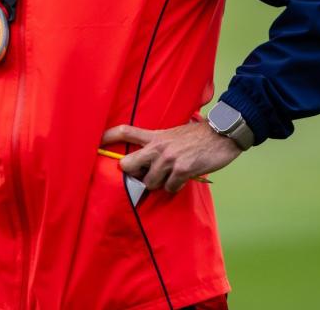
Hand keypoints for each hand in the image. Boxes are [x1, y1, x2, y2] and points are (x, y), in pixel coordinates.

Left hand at [101, 121, 242, 192]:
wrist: (223, 134)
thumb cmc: (199, 135)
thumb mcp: (173, 133)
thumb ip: (159, 142)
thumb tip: (147, 158)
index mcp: (154, 135)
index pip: (124, 131)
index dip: (106, 136)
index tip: (95, 142)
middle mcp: (157, 147)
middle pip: (128, 164)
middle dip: (133, 174)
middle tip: (145, 175)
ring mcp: (169, 159)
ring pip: (150, 182)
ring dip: (159, 184)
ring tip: (171, 175)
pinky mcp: (182, 170)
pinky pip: (170, 188)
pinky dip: (175, 187)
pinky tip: (183, 179)